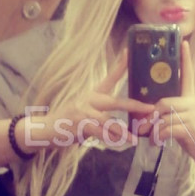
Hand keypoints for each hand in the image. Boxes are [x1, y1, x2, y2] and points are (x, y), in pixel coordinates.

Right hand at [31, 50, 154, 148]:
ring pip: (109, 122)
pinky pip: (99, 133)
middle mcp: (89, 100)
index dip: (120, 65)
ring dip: (123, 132)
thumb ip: (102, 115)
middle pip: (116, 101)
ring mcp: (83, 111)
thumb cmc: (68, 122)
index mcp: (92, 94)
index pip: (109, 77)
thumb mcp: (85, 112)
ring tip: (134, 140)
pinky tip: (119, 144)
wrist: (45, 129)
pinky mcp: (78, 124)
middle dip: (134, 105)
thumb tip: (121, 127)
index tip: (129, 51)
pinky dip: (110, 139)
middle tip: (150, 108)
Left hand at [150, 40, 194, 166]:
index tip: (184, 42)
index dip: (186, 59)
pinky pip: (168, 129)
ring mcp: (194, 115)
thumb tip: (150, 113)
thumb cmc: (193, 138)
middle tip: (140, 126)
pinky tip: (156, 144)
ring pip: (164, 117)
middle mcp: (194, 103)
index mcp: (191, 99)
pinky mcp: (192, 128)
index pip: (188, 75)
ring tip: (148, 138)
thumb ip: (169, 114)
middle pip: (164, 102)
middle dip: (149, 116)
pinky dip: (158, 137)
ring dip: (153, 130)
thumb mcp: (181, 122)